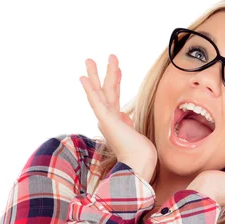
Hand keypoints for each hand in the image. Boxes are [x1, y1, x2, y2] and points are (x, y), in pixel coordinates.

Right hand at [80, 54, 157, 182]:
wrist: (139, 164)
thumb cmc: (141, 153)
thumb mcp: (136, 133)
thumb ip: (128, 124)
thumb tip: (125, 116)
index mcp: (116, 122)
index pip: (115, 98)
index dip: (117, 83)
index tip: (118, 71)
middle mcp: (109, 119)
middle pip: (106, 92)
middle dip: (106, 74)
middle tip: (105, 58)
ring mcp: (106, 119)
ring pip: (100, 92)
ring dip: (95, 75)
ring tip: (89, 60)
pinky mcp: (106, 120)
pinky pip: (96, 101)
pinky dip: (89, 89)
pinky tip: (83, 77)